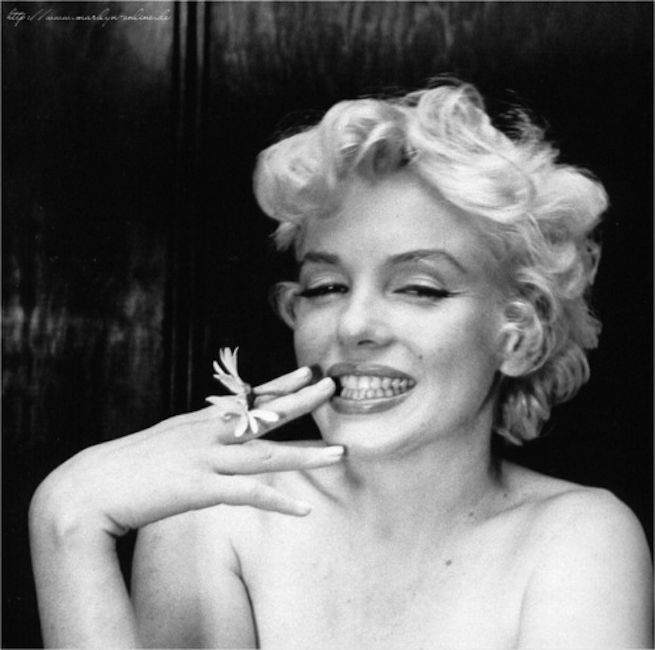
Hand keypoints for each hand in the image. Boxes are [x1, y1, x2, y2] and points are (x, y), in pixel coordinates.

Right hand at [30, 367, 338, 538]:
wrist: (88, 488)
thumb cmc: (127, 466)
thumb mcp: (166, 440)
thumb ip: (195, 436)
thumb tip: (217, 434)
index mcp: (200, 421)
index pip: (249, 396)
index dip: (281, 384)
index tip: (308, 371)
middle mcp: (207, 433)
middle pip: (264, 415)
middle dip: (301, 401)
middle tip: (333, 385)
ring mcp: (204, 459)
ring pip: (266, 454)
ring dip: (307, 454)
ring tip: (341, 453)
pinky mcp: (198, 488)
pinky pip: (247, 495)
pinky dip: (277, 502)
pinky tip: (304, 509)